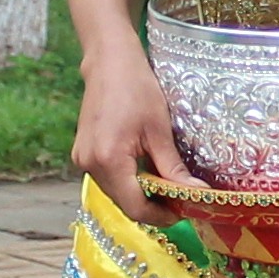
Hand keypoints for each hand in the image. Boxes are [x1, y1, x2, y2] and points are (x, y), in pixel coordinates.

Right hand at [74, 41, 187, 221]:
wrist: (109, 62)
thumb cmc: (136, 88)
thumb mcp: (159, 130)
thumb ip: (173, 168)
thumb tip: (196, 194)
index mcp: (109, 159)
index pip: (135, 206)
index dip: (160, 215)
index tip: (182, 213)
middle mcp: (90, 164)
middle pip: (123, 203)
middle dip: (152, 206)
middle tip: (179, 201)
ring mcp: (83, 159)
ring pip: (115, 192)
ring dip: (140, 195)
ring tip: (166, 186)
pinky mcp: (83, 153)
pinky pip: (108, 178)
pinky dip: (127, 181)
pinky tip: (146, 172)